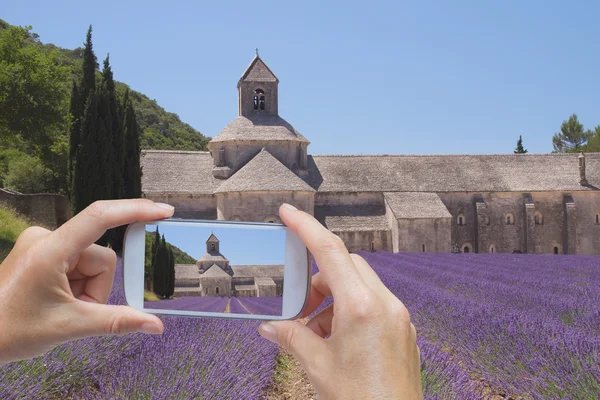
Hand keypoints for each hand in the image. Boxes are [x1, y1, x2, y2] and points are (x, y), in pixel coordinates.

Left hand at [0, 199, 173, 364]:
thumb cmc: (10, 330)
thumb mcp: (70, 326)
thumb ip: (116, 322)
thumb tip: (153, 325)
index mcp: (49, 250)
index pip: (100, 218)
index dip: (135, 211)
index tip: (163, 211)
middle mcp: (46, 239)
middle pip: (101, 256)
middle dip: (97, 287)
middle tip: (78, 310)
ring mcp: (43, 245)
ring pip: (92, 263)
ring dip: (88, 289)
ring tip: (65, 308)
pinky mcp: (44, 253)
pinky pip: (79, 264)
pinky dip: (79, 285)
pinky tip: (60, 300)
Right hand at [258, 204, 422, 399]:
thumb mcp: (316, 365)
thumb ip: (292, 337)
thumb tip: (271, 327)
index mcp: (362, 306)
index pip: (330, 251)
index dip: (306, 227)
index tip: (288, 213)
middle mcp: (386, 304)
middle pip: (346, 266)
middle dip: (318, 279)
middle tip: (300, 307)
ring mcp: (398, 316)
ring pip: (360, 285)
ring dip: (333, 298)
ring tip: (316, 332)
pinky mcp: (403, 330)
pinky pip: (374, 304)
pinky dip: (350, 310)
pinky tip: (336, 340)